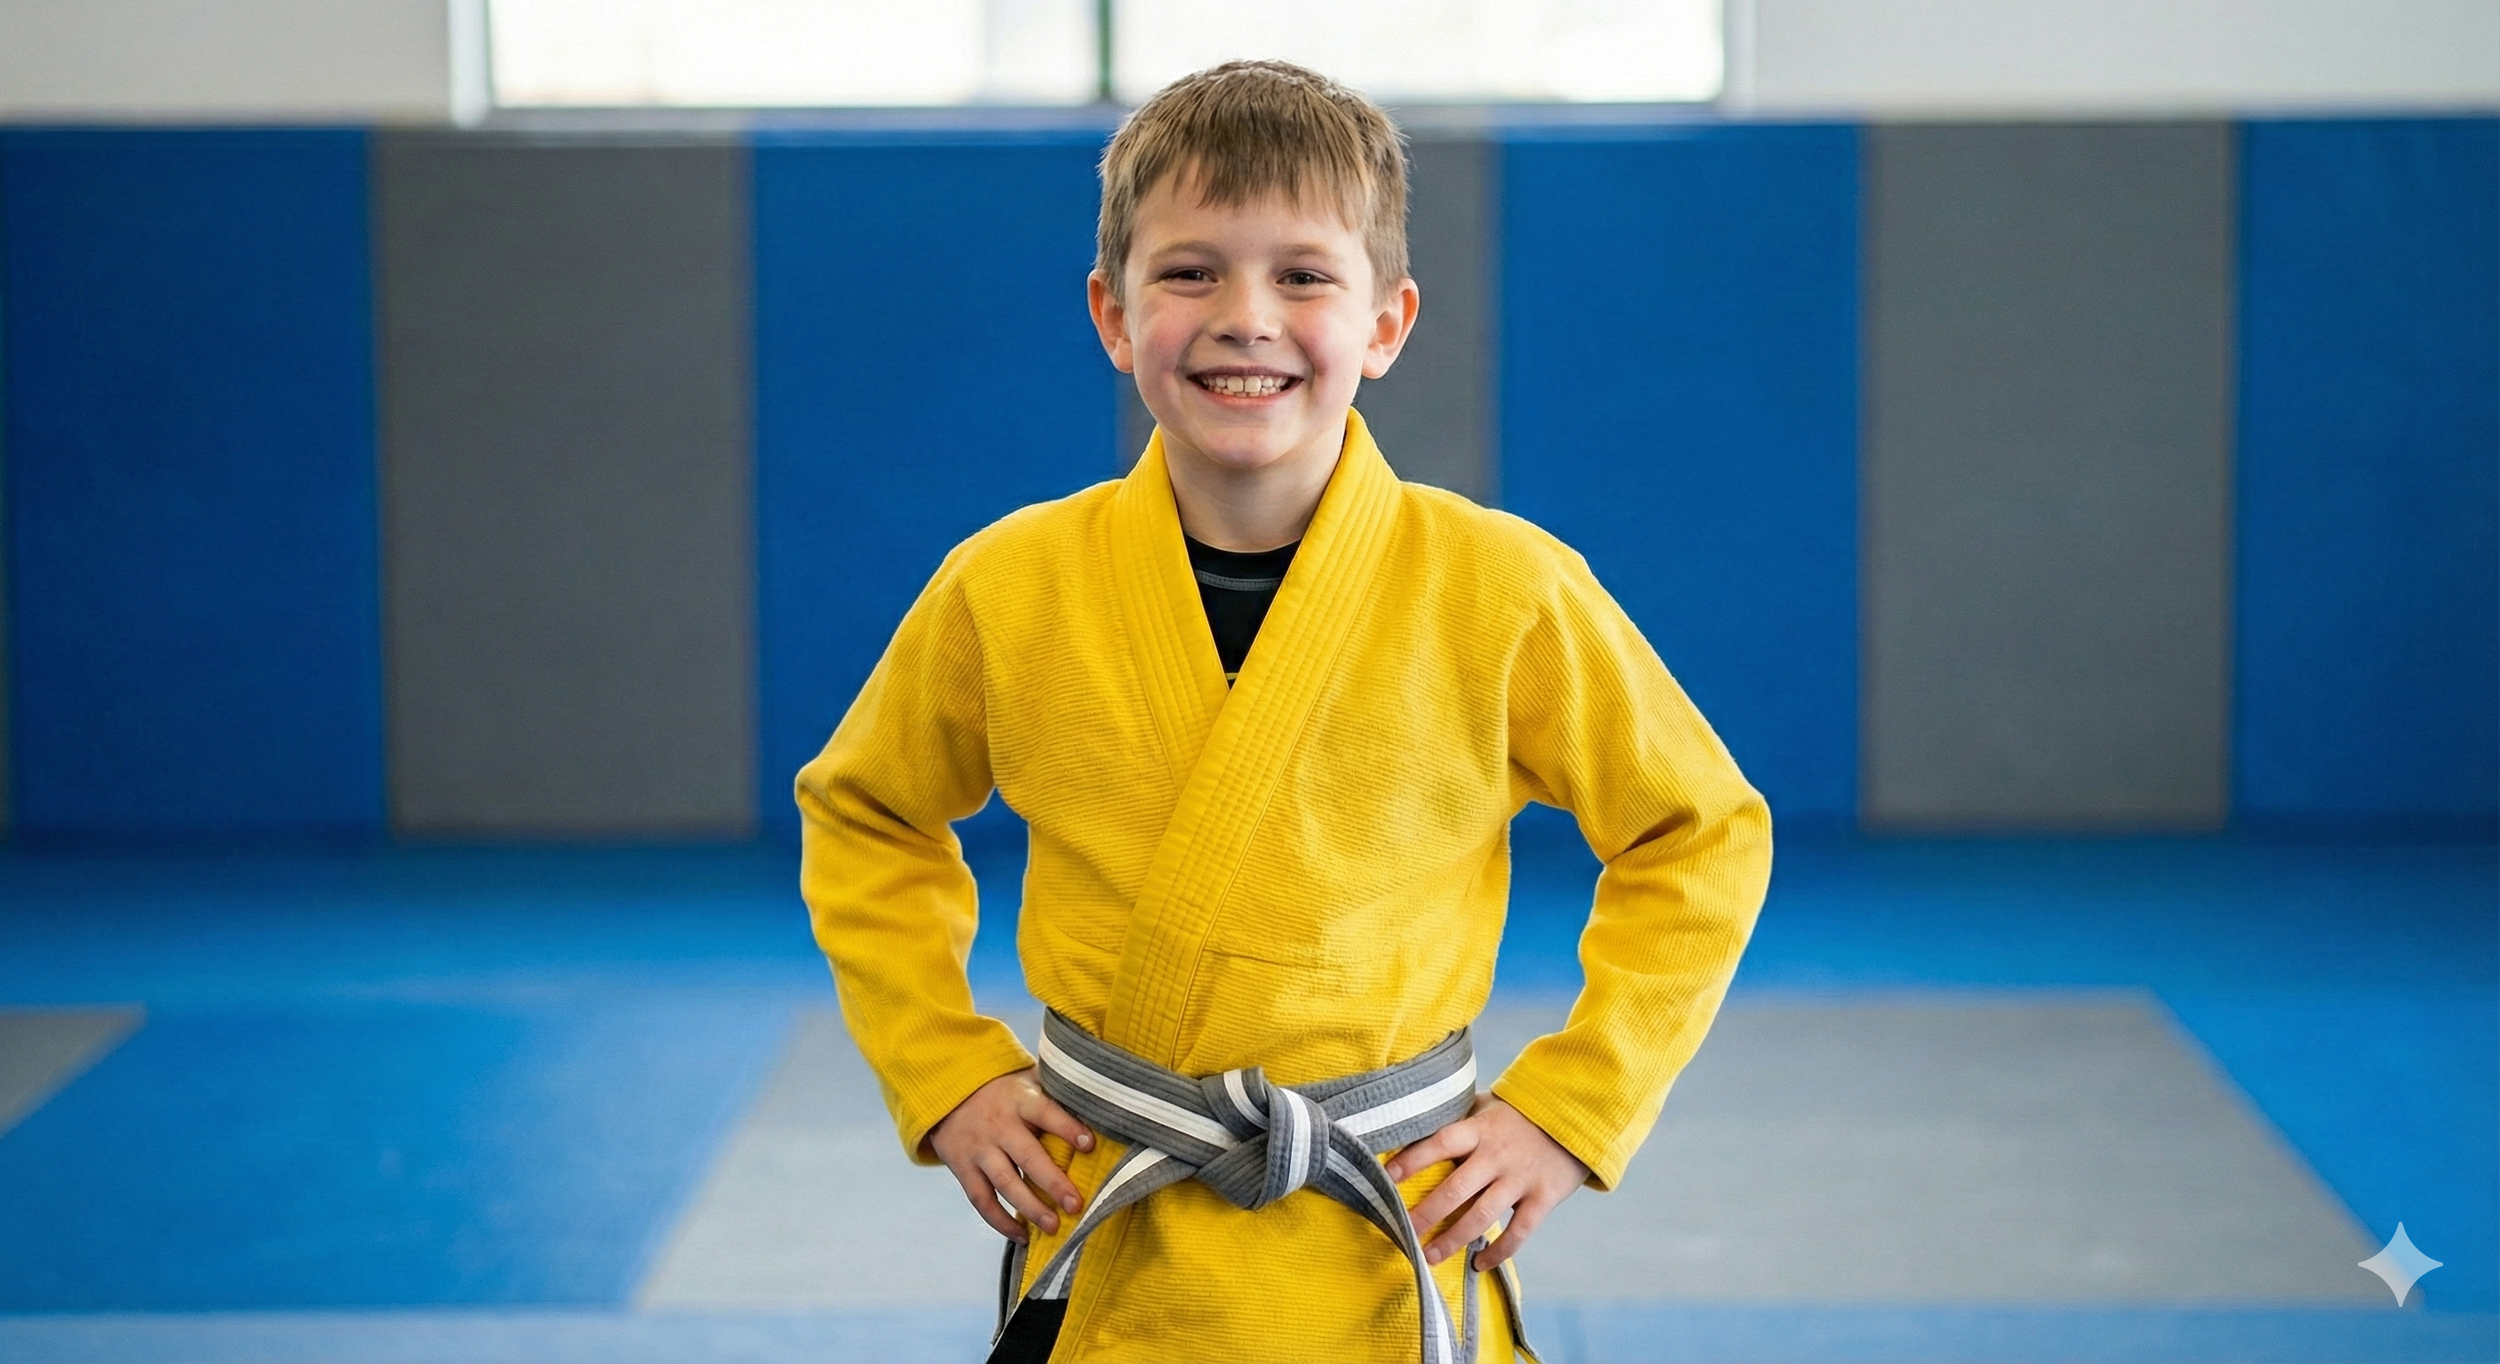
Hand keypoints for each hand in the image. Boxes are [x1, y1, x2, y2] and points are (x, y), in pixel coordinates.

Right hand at [928, 1068, 1094, 1242]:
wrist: (948, 1093)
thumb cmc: (1003, 1091)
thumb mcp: (1027, 1080)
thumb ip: (1056, 1091)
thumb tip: (1101, 1098)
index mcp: (1019, 1100)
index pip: (1046, 1113)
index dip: (1067, 1128)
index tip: (1089, 1145)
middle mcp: (998, 1125)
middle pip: (1027, 1156)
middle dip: (1052, 1182)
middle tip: (1076, 1205)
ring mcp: (978, 1148)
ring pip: (1005, 1182)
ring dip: (1029, 1208)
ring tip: (1053, 1227)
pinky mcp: (962, 1168)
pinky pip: (982, 1199)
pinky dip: (1000, 1221)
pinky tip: (1022, 1235)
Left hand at [1384, 1095, 1588, 1271]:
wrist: (1576, 1116)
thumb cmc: (1519, 1114)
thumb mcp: (1487, 1106)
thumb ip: (1457, 1118)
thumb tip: (1412, 1123)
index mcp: (1480, 1130)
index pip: (1440, 1143)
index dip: (1413, 1159)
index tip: (1387, 1177)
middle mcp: (1498, 1155)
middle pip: (1456, 1188)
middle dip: (1426, 1214)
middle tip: (1401, 1232)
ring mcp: (1521, 1178)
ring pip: (1482, 1216)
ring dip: (1453, 1240)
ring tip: (1429, 1257)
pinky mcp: (1543, 1198)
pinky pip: (1518, 1232)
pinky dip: (1498, 1252)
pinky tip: (1478, 1264)